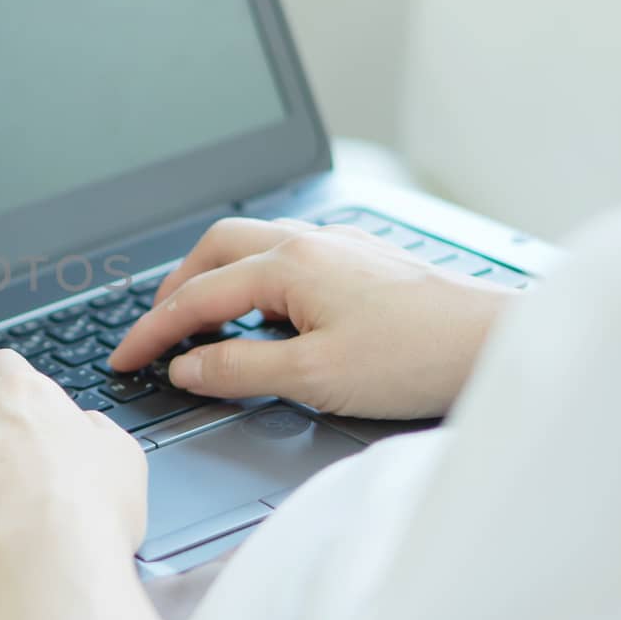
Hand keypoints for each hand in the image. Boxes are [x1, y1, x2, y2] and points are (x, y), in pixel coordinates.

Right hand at [110, 218, 518, 418]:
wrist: (496, 344)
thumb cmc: (417, 358)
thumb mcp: (313, 376)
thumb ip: (238, 370)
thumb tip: (186, 367)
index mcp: (288, 265)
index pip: (196, 297)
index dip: (152, 332)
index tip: (124, 358)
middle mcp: (310, 243)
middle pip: (215, 249)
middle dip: (176, 286)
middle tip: (156, 329)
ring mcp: (340, 247)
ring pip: (252, 246)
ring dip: (215, 278)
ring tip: (202, 320)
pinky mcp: (365, 262)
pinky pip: (288, 257)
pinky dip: (255, 280)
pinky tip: (268, 313)